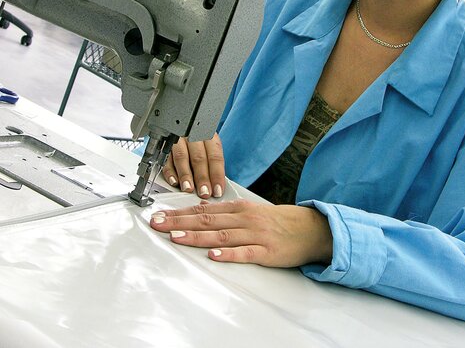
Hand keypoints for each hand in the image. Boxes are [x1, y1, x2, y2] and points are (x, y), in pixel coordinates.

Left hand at [149, 199, 332, 267]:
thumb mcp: (249, 210)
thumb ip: (225, 212)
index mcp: (238, 208)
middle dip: (179, 223)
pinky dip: (228, 254)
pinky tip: (213, 255)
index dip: (180, 213)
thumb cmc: (276, 221)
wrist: (307, 229)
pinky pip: (244, 253)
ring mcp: (254, 235)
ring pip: (221, 235)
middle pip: (206, 221)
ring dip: (197, 237)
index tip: (160, 215)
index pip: (203, 210)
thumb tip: (199, 209)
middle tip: (157, 224)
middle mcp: (243, 219)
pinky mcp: (265, 252)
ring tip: (176, 238)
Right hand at [162, 134, 225, 198]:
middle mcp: (194, 136)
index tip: (217, 191)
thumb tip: (215, 187)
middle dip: (202, 177)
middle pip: (199, 157)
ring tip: (188, 188)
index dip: (217, 175)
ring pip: (182, 157)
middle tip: (204, 192)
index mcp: (209, 136)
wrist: (180, 125)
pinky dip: (170, 172)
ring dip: (185, 175)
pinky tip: (174, 181)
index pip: (215, 156)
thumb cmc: (199, 143)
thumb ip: (211, 165)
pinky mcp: (165, 145)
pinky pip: (166, 159)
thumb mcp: (209, 148)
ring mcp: (178, 139)